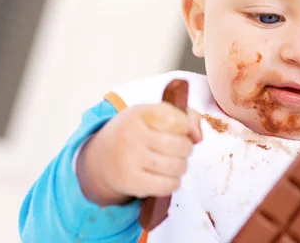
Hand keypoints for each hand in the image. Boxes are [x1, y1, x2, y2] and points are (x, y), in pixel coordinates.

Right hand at [76, 103, 201, 205]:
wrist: (101, 157)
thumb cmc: (136, 132)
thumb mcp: (153, 114)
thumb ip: (184, 116)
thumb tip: (198, 137)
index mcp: (139, 114)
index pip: (176, 120)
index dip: (186, 126)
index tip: (181, 129)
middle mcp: (132, 136)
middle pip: (179, 145)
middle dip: (186, 148)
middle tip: (180, 148)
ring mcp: (130, 160)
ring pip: (176, 166)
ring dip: (182, 166)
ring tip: (174, 161)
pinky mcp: (131, 182)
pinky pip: (167, 186)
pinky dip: (174, 182)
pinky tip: (167, 176)